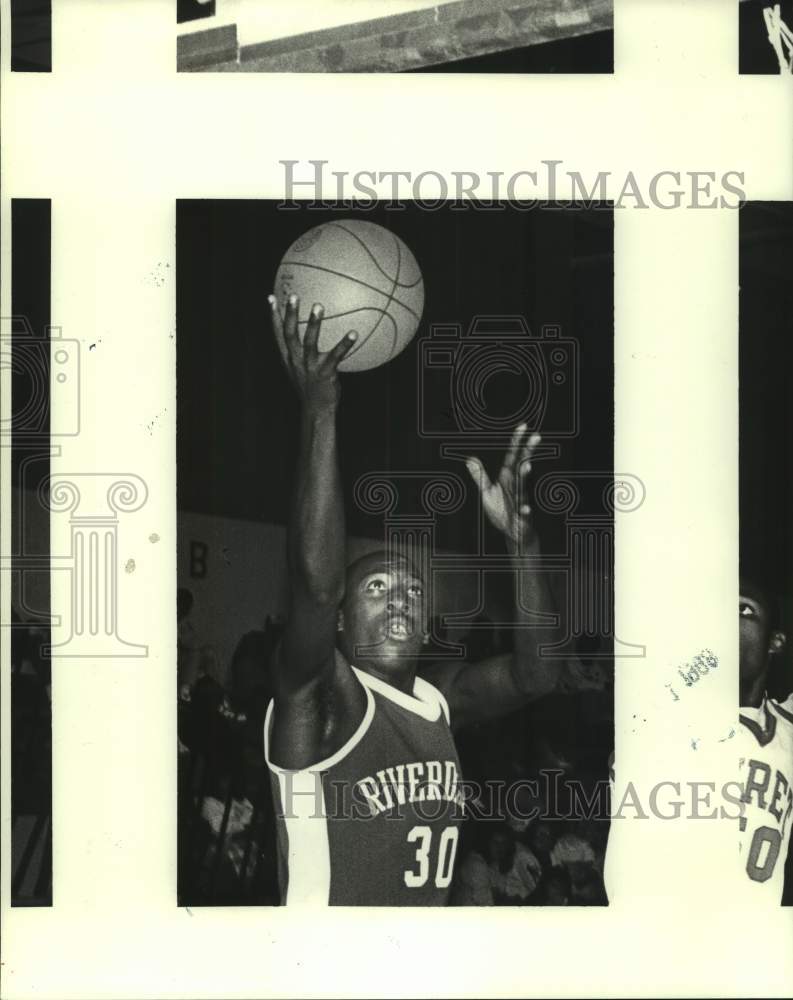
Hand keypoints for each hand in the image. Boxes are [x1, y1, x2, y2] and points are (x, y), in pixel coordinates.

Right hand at [269, 293, 356, 412]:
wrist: (317, 410)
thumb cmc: (312, 386)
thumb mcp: (302, 367)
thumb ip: (303, 351)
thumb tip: (311, 332)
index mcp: (288, 357)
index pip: (278, 333)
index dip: (273, 315)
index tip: (271, 296)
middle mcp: (295, 360)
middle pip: (289, 333)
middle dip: (289, 314)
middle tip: (292, 296)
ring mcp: (309, 366)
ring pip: (309, 342)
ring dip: (313, 323)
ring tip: (318, 306)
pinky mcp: (324, 373)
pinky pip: (336, 356)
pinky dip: (344, 344)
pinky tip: (354, 333)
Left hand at [465, 424, 540, 546]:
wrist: (516, 534)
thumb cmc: (502, 511)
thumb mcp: (487, 493)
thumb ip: (480, 477)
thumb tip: (469, 459)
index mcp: (508, 479)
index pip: (513, 457)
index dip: (517, 442)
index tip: (524, 426)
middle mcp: (516, 487)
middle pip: (521, 467)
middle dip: (528, 452)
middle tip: (537, 436)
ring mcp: (521, 501)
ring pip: (523, 487)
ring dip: (524, 477)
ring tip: (527, 466)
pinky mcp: (522, 517)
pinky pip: (524, 513)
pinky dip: (525, 510)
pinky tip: (526, 509)